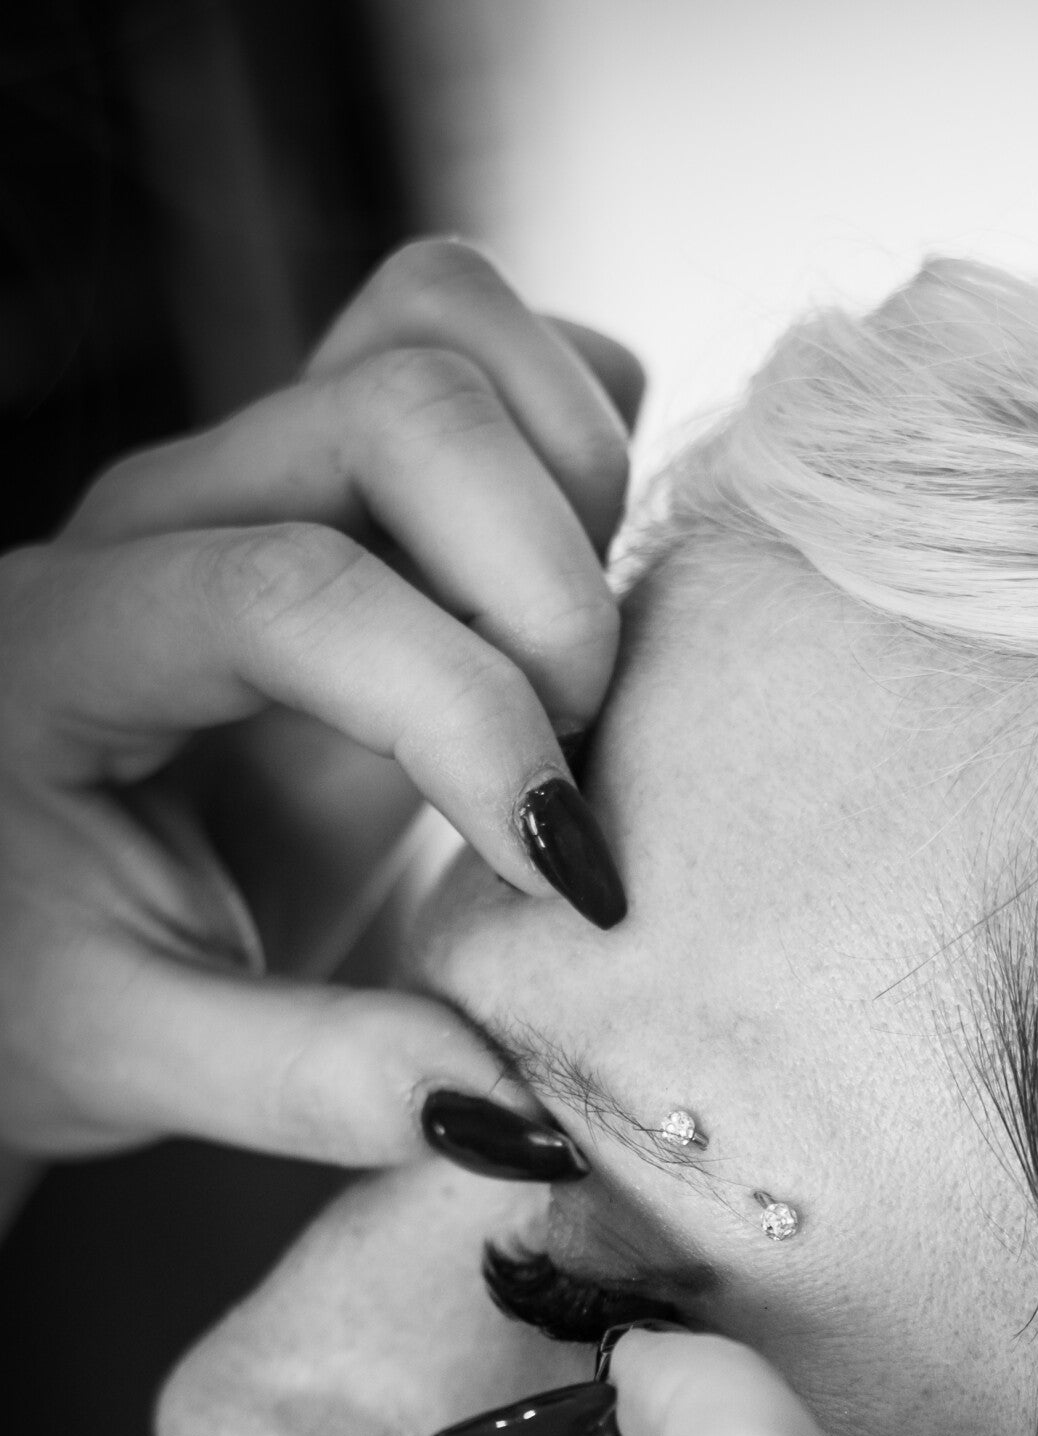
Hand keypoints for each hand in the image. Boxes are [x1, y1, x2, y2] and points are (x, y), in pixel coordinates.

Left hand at [0, 238, 641, 1167]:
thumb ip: (307, 1082)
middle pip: (403, 400)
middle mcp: (167, 513)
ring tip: (577, 678)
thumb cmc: (36, 981)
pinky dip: (580, 442)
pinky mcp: (350, 484)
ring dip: (572, 487)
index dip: (468, 721)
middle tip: (577, 762)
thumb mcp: (125, 1057)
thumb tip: (513, 1108)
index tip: (569, 883)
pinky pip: (488, 357)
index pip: (298, 594)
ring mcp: (259, 470)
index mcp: (76, 642)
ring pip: (446, 324)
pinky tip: (578, 607)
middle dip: (547, 586)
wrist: (16, 914)